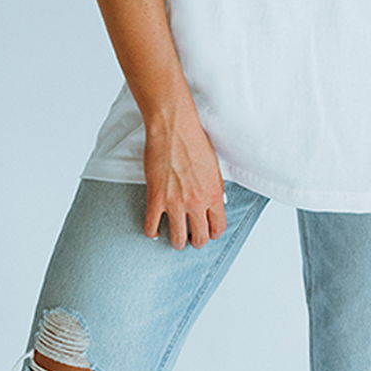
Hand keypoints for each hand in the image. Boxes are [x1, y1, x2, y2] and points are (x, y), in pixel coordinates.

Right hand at [142, 95, 226, 249]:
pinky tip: (155, 228)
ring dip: (176, 242)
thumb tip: (215, 203)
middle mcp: (197, 202)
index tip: (207, 233)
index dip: (213, 234)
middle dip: (195, 241)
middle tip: (190, 237)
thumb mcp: (214, 167)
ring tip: (174, 238)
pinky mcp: (156, 198)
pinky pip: (151, 227)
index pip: (218, 228)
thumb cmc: (194, 141)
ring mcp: (175, 202)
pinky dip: (152, 232)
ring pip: (177, 239)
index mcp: (214, 194)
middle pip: (199, 238)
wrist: (173, 128)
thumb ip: (215, 189)